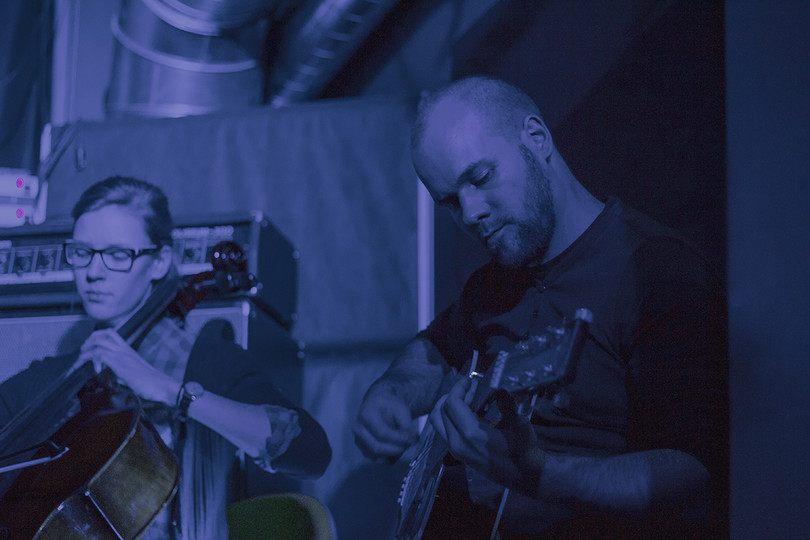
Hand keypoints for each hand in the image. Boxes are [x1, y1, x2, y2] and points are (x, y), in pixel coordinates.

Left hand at [77, 329, 179, 404]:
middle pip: (100, 335)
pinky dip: (93, 362)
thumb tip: (115, 377)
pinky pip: (101, 356)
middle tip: (82, 355)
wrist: (163, 386)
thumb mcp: (134, 373)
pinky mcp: (121, 366)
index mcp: (128, 350)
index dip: (95, 337)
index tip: (88, 348)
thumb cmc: (152, 382)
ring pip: (98, 343)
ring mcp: (123, 356)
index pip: (109, 333)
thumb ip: (123, 372)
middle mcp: (125, 350)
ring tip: (82, 363)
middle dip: (86, 344)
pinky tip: (96, 371)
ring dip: (85, 353)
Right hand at [353, 387, 418, 459]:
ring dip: (393, 455)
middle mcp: (358, 429)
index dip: (399, 439)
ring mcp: (358, 440)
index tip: (413, 440)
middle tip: (410, 446)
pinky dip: (388, 458)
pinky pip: (376, 459)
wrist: (377, 404)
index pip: (382, 433)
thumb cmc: (388, 405)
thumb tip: (413, 439)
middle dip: (396, 449)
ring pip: (376, 456)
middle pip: (377, 447)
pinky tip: (397, 451)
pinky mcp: (362, 448)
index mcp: (366, 415)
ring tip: (405, 447)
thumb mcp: (400, 408)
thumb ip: (407, 424)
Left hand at [430, 377, 544, 495]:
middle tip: (472, 389)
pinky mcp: (457, 453)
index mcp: (470, 434)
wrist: (522, 475)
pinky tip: (470, 412)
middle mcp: (457, 442)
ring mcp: (455, 449)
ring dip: (449, 406)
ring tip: (470, 400)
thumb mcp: (519, 424)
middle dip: (455, 395)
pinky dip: (451, 417)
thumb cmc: (523, 450)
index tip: (470, 380)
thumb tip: (499, 386)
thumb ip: (507, 404)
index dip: (458, 388)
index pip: (452, 403)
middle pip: (441, 410)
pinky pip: (444, 430)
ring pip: (438, 421)